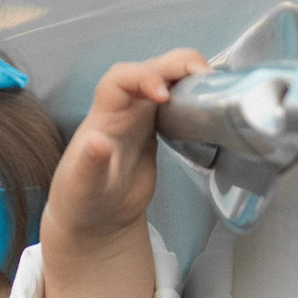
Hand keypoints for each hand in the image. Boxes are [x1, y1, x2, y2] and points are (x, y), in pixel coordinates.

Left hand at [38, 48, 206, 297]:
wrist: (86, 231)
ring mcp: (138, 123)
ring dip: (188, 76)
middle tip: (204, 75)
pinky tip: (215, 100)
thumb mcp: (83, 198)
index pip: (120, 84)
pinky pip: (175, 103)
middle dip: (175, 65)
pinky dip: (194, 96)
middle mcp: (118, 118)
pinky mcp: (155, 134)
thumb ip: (91, 173)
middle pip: (148, 73)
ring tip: (216, 83)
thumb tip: (100, 148)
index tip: (166, 92)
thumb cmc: (80, 212)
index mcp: (101, 126)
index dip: (144, 78)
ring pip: (164, 83)